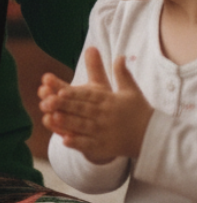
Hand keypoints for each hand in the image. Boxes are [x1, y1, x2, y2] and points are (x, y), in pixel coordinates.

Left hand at [39, 46, 152, 163]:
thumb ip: (122, 73)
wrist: (154, 138)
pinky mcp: (106, 148)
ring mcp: (105, 133)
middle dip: (65, 106)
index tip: (61, 90)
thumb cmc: (140, 112)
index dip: (75, 93)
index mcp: (110, 101)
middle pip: (83, 110)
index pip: (89, 96)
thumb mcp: (131, 91)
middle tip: (48, 102)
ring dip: (68, 123)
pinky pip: (90, 145)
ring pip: (84, 127)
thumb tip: (120, 55)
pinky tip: (64, 141)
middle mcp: (106, 116)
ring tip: (52, 118)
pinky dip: (78, 144)